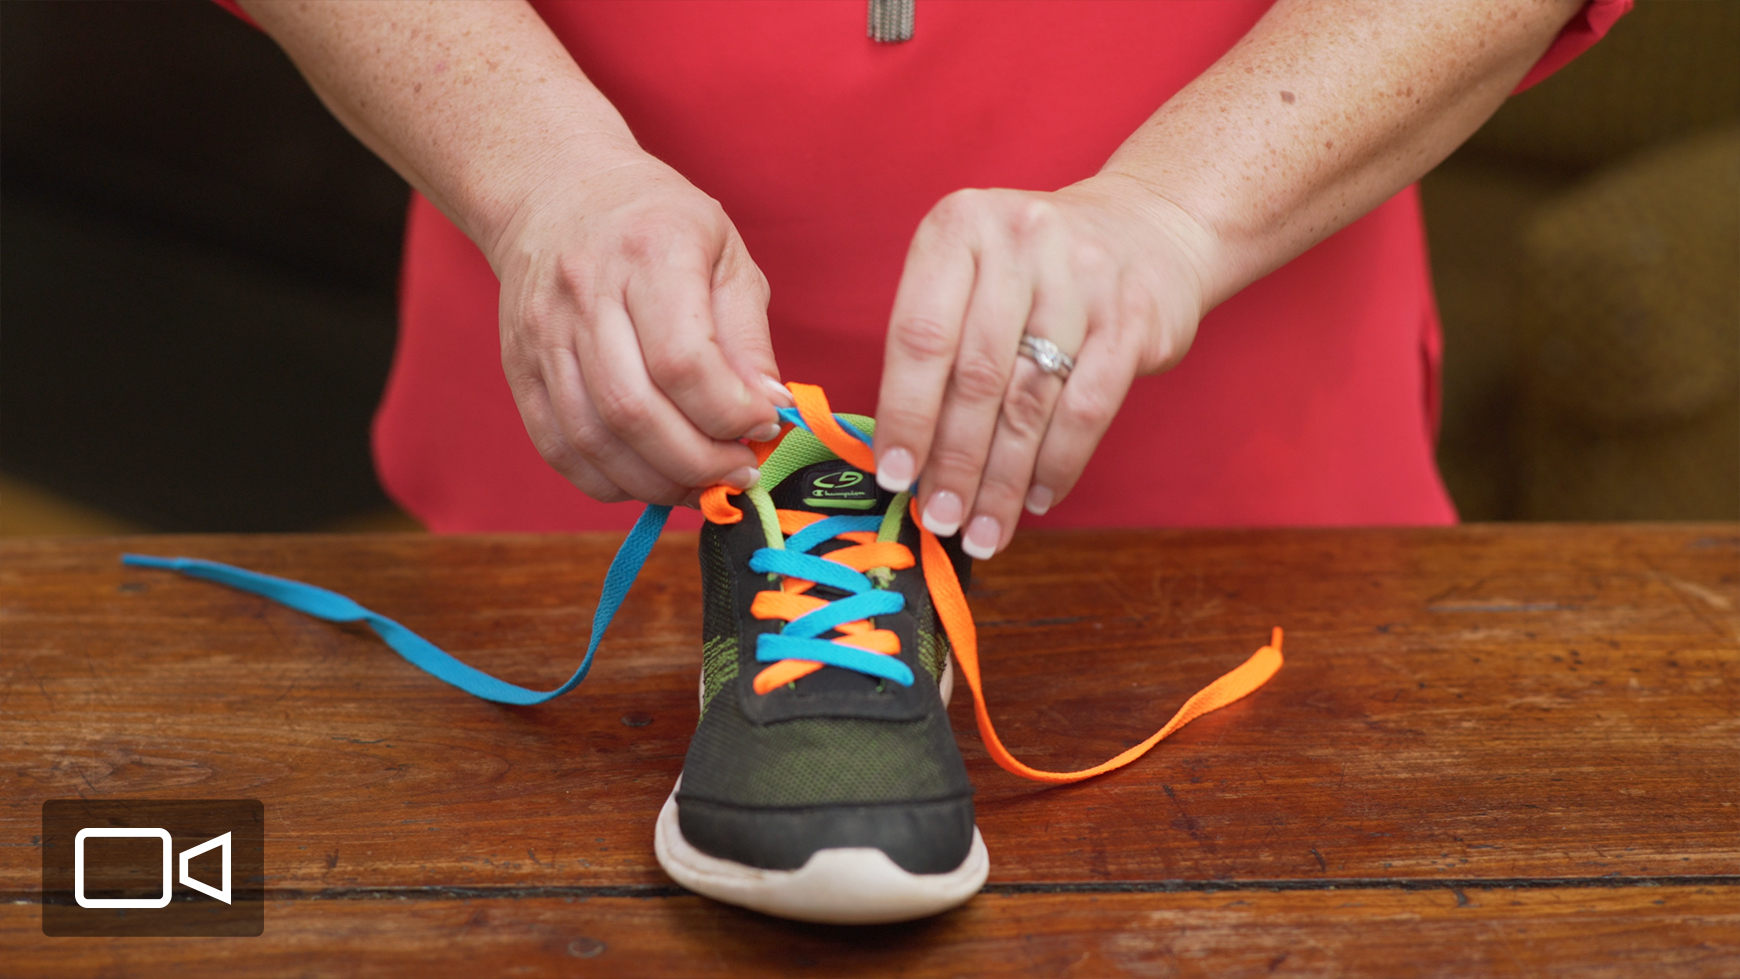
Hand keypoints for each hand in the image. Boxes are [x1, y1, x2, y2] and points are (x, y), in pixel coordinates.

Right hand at [490, 141, 788, 505]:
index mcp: (649, 252)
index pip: (683, 363)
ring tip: (703, 483)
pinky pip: (560, 449)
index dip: (730, 414)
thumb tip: (769, 411)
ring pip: (594, 440)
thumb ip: (748, 337)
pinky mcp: (519, 368)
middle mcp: (585, 293)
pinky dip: (611, 481)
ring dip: (658, 482)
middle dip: (699, 462)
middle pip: (634, 411)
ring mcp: (543, 335)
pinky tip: (653, 477)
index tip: (764, 426)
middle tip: (740, 471)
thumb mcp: (724, 254)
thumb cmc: (656, 224)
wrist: (555, 190)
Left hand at [872, 174, 1214, 556]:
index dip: (905, 414)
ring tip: (983, 528)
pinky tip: (1038, 498)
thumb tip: (905, 452)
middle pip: (976, 377)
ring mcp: (1082, 278)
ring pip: (1030, 401)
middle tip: (941, 517)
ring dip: (1003, 479)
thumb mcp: (975, 269)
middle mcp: (1019, 242)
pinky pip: (1088, 409)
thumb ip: (938, 341)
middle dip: (954, 462)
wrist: (1149, 224)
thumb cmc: (1036, 267)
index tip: (895, 475)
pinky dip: (1059, 463)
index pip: (920, 336)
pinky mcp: (1132, 318)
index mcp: (960, 227)